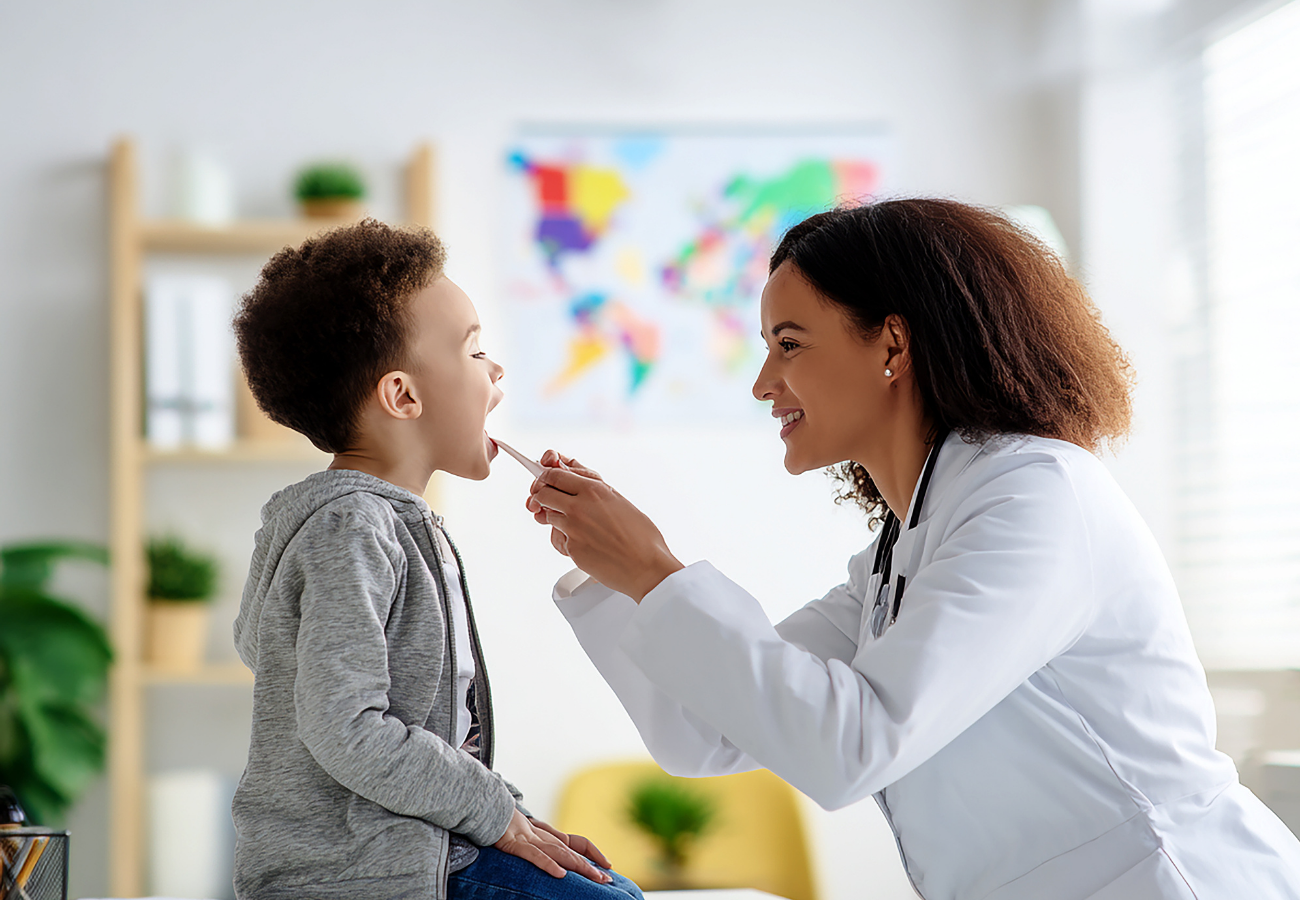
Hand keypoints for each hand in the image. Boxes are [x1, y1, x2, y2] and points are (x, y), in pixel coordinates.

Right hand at [494, 809, 611, 881]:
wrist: (480, 803)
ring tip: (595, 877)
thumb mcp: (519, 834)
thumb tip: (549, 858)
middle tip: (607, 879)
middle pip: (571, 851)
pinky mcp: (515, 843)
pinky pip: (534, 855)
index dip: (592, 851)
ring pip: (559, 853)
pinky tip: (561, 874)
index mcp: (544, 833)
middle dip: (590, 866)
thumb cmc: (497, 820)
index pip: (575, 841)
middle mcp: (541, 835)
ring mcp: (529, 838)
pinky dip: (548, 864)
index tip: (607, 864)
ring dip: (579, 866)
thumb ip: (534, 844)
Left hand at [525, 451, 683, 601]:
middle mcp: (579, 507)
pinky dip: (566, 539)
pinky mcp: (571, 548)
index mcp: (594, 490)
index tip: (546, 480)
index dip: (547, 477)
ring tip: (575, 524)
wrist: (646, 567)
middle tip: (547, 499)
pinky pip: (558, 539)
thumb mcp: (620, 502)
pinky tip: (585, 543)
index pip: (555, 474)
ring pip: (548, 516)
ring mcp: (572, 529)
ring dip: (555, 518)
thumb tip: (582, 484)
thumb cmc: (641, 537)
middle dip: (542, 495)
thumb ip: (597, 491)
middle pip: (542, 493)